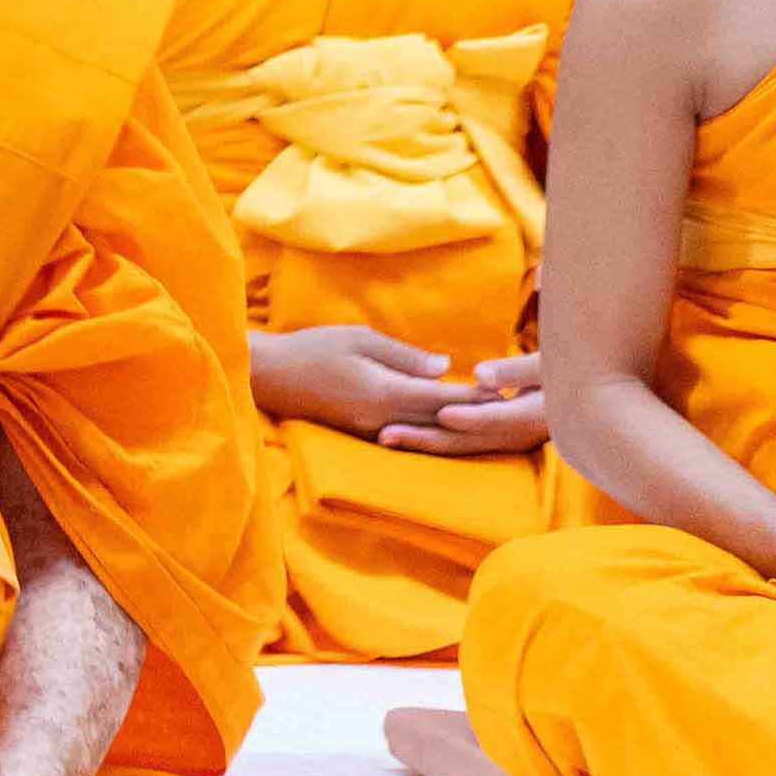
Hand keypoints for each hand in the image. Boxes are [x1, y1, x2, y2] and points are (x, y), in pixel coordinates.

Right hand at [254, 323, 488, 444]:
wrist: (269, 375)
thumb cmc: (312, 347)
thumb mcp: (358, 338)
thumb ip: (403, 355)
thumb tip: (444, 368)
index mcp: (385, 392)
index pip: (443, 397)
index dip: (475, 394)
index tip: (503, 390)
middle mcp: (384, 419)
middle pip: (440, 421)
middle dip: (473, 414)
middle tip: (506, 408)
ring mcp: (373, 431)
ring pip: (427, 434)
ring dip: (456, 426)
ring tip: (483, 418)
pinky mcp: (364, 435)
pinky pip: (408, 437)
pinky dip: (431, 431)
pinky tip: (444, 424)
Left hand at [389, 353, 558, 458]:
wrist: (588, 395)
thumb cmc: (567, 368)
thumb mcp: (550, 365)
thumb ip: (516, 371)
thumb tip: (479, 377)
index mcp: (539, 415)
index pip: (500, 418)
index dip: (471, 416)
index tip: (441, 413)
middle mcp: (523, 434)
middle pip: (472, 439)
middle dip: (429, 437)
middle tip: (387, 434)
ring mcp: (511, 439)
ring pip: (464, 444)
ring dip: (425, 441)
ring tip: (384, 437)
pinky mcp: (500, 438)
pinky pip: (464, 442)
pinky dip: (436, 439)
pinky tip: (402, 434)